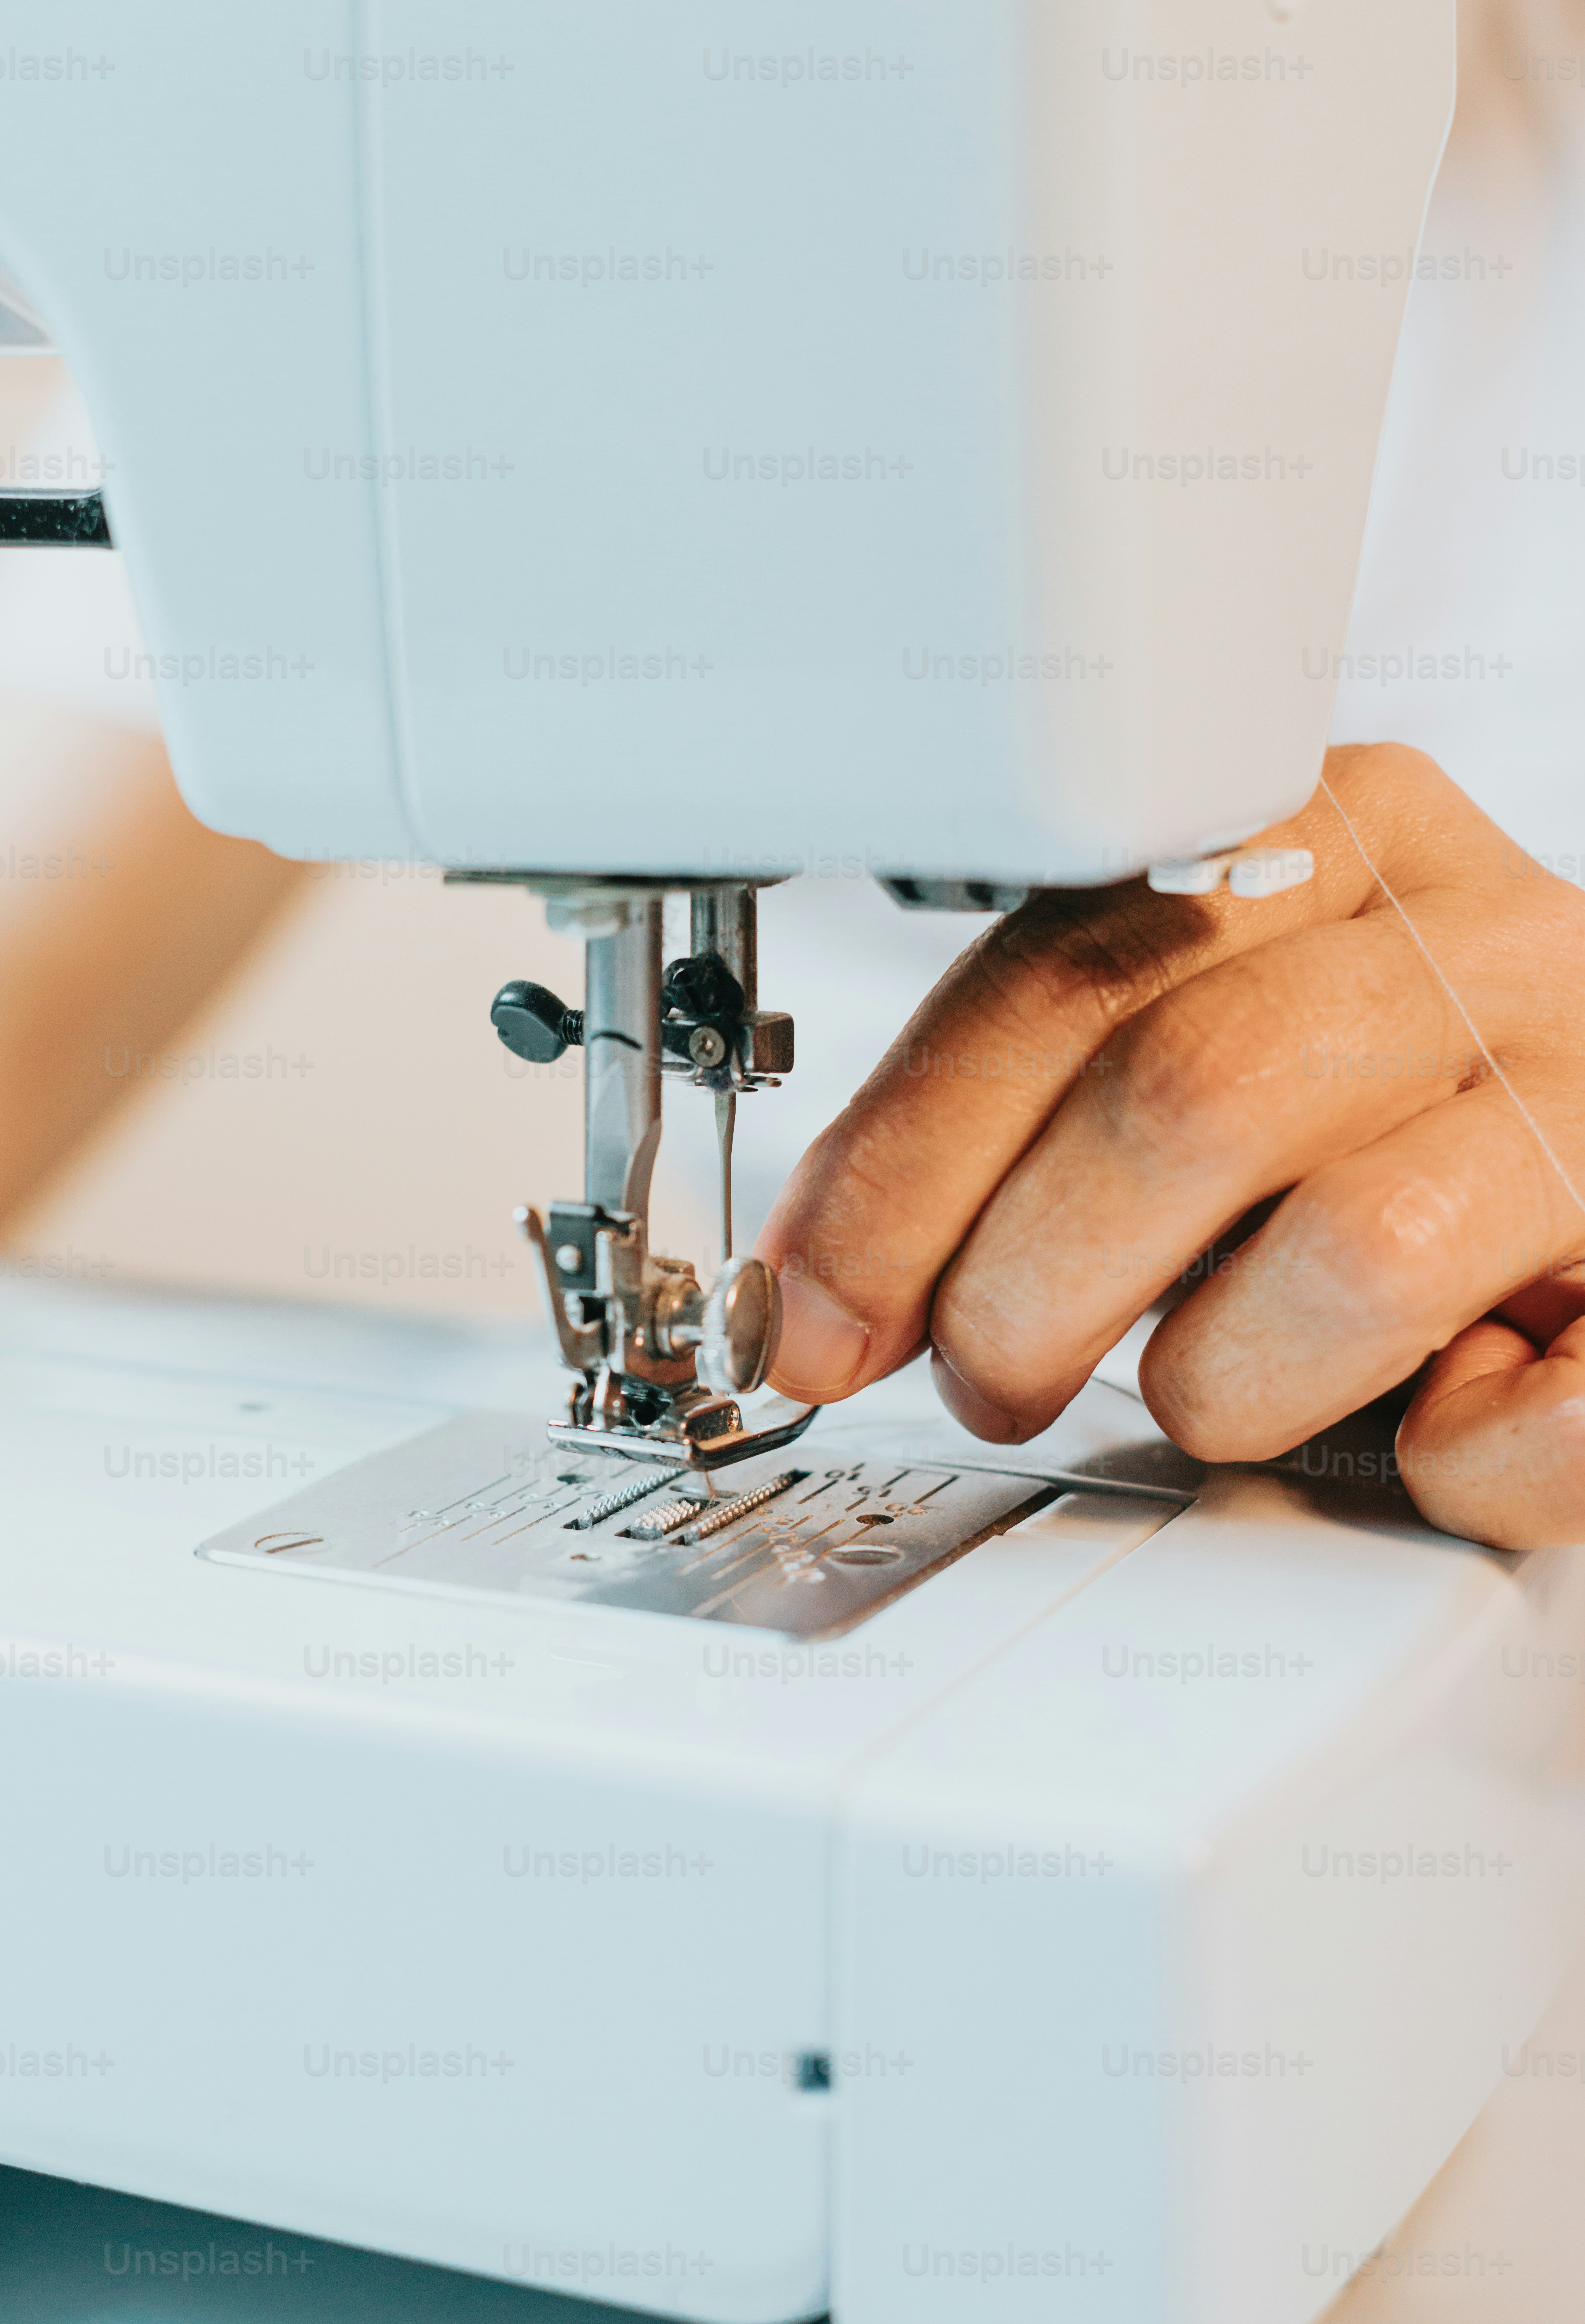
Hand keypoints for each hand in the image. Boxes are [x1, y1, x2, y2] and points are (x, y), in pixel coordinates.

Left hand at [755, 744, 1584, 1550]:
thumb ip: (1027, 1116)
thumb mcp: (1202, 1041)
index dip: (907, 1167)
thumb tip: (825, 1291)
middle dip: (1028, 1288)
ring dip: (1224, 1378)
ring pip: (1357, 1251)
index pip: (1065, 969)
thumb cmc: (1390, 1114)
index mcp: (1335, 844)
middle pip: (1188, 1095)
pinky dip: (1449, 1465)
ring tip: (1219, 1388)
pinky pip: (1542, 1416)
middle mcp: (1483, 944)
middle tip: (991, 1375)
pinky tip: (1427, 1426)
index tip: (824, 1311)